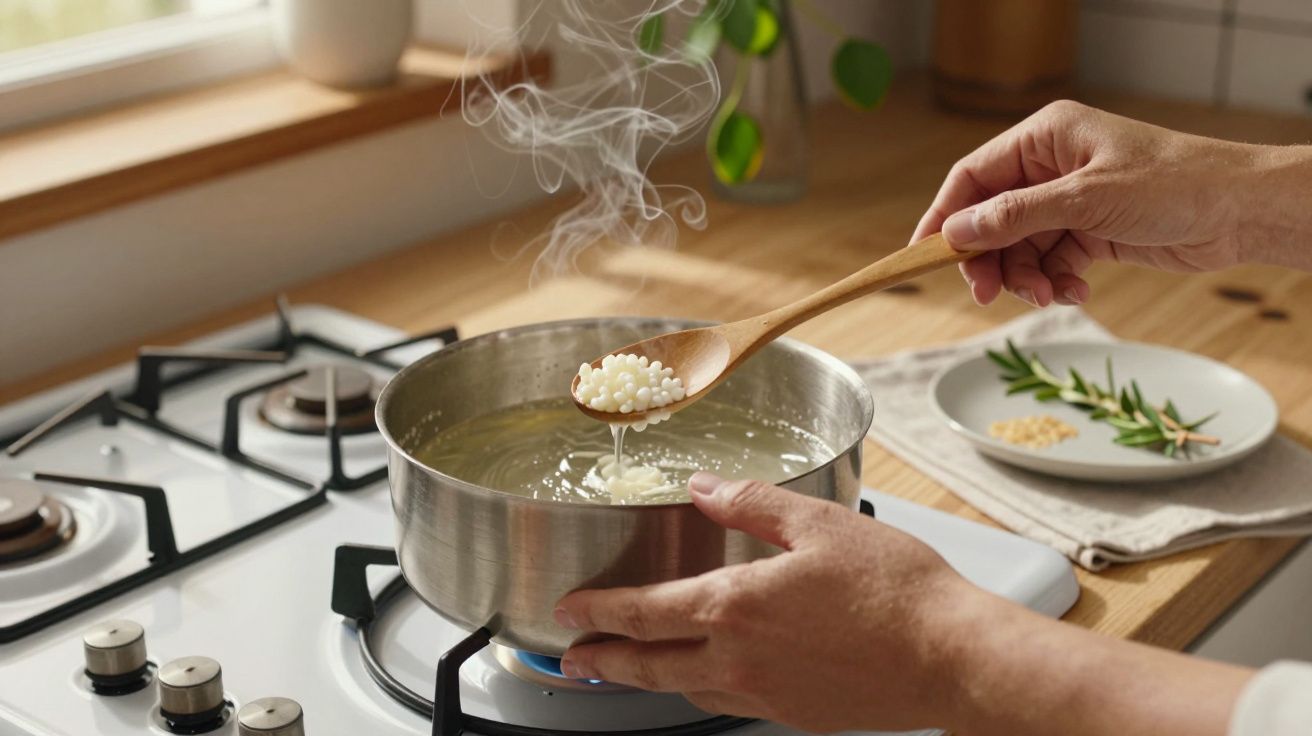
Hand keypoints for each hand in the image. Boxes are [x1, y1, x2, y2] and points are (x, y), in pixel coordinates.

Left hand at [554, 473, 987, 732]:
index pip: (643, 611)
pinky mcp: (796, 715)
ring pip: (685, 689)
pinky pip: (729, 702)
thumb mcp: (817, 523)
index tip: (568, 610)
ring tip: (626, 670)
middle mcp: (739, 659)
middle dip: (602, 661)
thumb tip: (703, 486)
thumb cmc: (895, 590)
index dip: (597, 611)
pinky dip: (700, 689)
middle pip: (648, 666)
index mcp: (735, 606)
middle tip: (573, 657)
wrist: (950, 657)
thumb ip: (749, 501)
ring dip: (646, 679)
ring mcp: (766, 695)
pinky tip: (709, 678)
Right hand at [912, 100, 1282, 307]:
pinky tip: (1075, 291)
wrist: (1241, 211)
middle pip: (991, 219)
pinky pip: (1050, 261)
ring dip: (1026, 277)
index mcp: (1045, 139)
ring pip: (1019, 248)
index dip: (944, 217)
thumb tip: (956, 232)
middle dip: (990, 259)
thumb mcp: (1087, 200)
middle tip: (989, 295)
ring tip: (1047, 294)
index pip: (973, 177)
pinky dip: (1056, 281)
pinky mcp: (1089, 232)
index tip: (923, 255)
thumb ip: (1016, 216)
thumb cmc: (1173, 184)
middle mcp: (1051, 167)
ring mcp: (1069, 202)